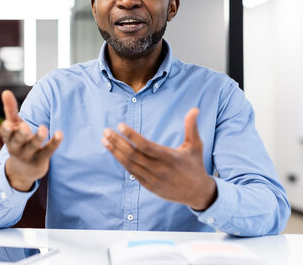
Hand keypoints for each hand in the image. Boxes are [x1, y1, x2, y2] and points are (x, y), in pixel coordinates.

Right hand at [0, 90, 62, 191]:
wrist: (23, 171)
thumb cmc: (18, 140)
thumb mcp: (13, 125)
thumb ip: (10, 109)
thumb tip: (6, 91)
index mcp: (9, 137)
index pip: (5, 133)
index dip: (6, 129)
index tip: (8, 124)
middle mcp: (16, 147)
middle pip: (17, 140)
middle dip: (20, 134)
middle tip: (24, 127)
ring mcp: (28, 154)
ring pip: (32, 146)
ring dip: (38, 137)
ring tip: (43, 128)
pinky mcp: (41, 159)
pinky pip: (48, 151)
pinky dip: (54, 143)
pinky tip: (60, 133)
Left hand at [102, 108, 216, 210]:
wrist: (197, 193)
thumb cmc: (195, 165)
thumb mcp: (195, 146)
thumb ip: (191, 127)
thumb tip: (194, 108)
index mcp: (169, 157)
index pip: (145, 145)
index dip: (131, 136)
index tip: (120, 125)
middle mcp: (159, 169)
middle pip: (133, 155)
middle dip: (117, 142)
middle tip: (106, 131)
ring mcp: (152, 179)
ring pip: (129, 164)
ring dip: (115, 151)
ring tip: (105, 139)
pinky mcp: (148, 186)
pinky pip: (131, 172)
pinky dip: (121, 161)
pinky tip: (114, 151)